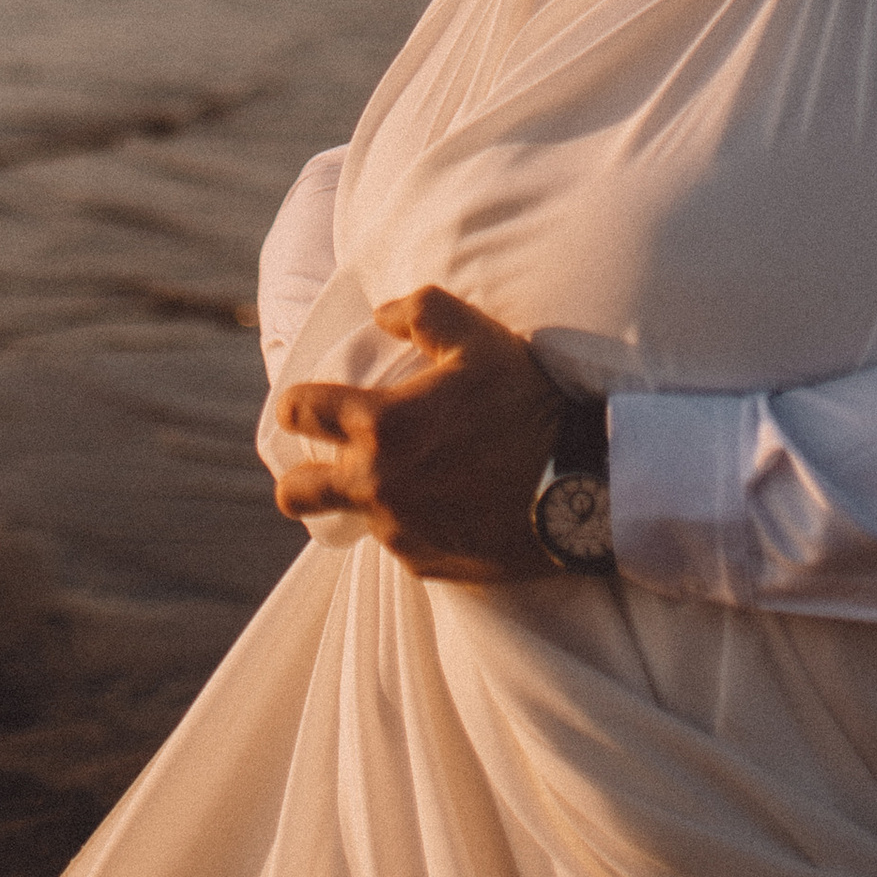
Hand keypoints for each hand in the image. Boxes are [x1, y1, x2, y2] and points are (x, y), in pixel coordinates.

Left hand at [273, 287, 571, 583]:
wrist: (581, 486)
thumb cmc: (529, 406)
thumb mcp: (479, 338)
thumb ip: (421, 312)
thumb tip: (381, 315)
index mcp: (380, 425)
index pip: (299, 412)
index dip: (295, 404)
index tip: (306, 406)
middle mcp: (377, 484)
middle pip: (296, 493)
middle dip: (298, 476)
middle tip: (325, 461)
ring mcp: (400, 531)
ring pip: (356, 518)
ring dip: (372, 498)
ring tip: (416, 479)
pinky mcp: (427, 564)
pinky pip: (402, 543)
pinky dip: (414, 525)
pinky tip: (451, 504)